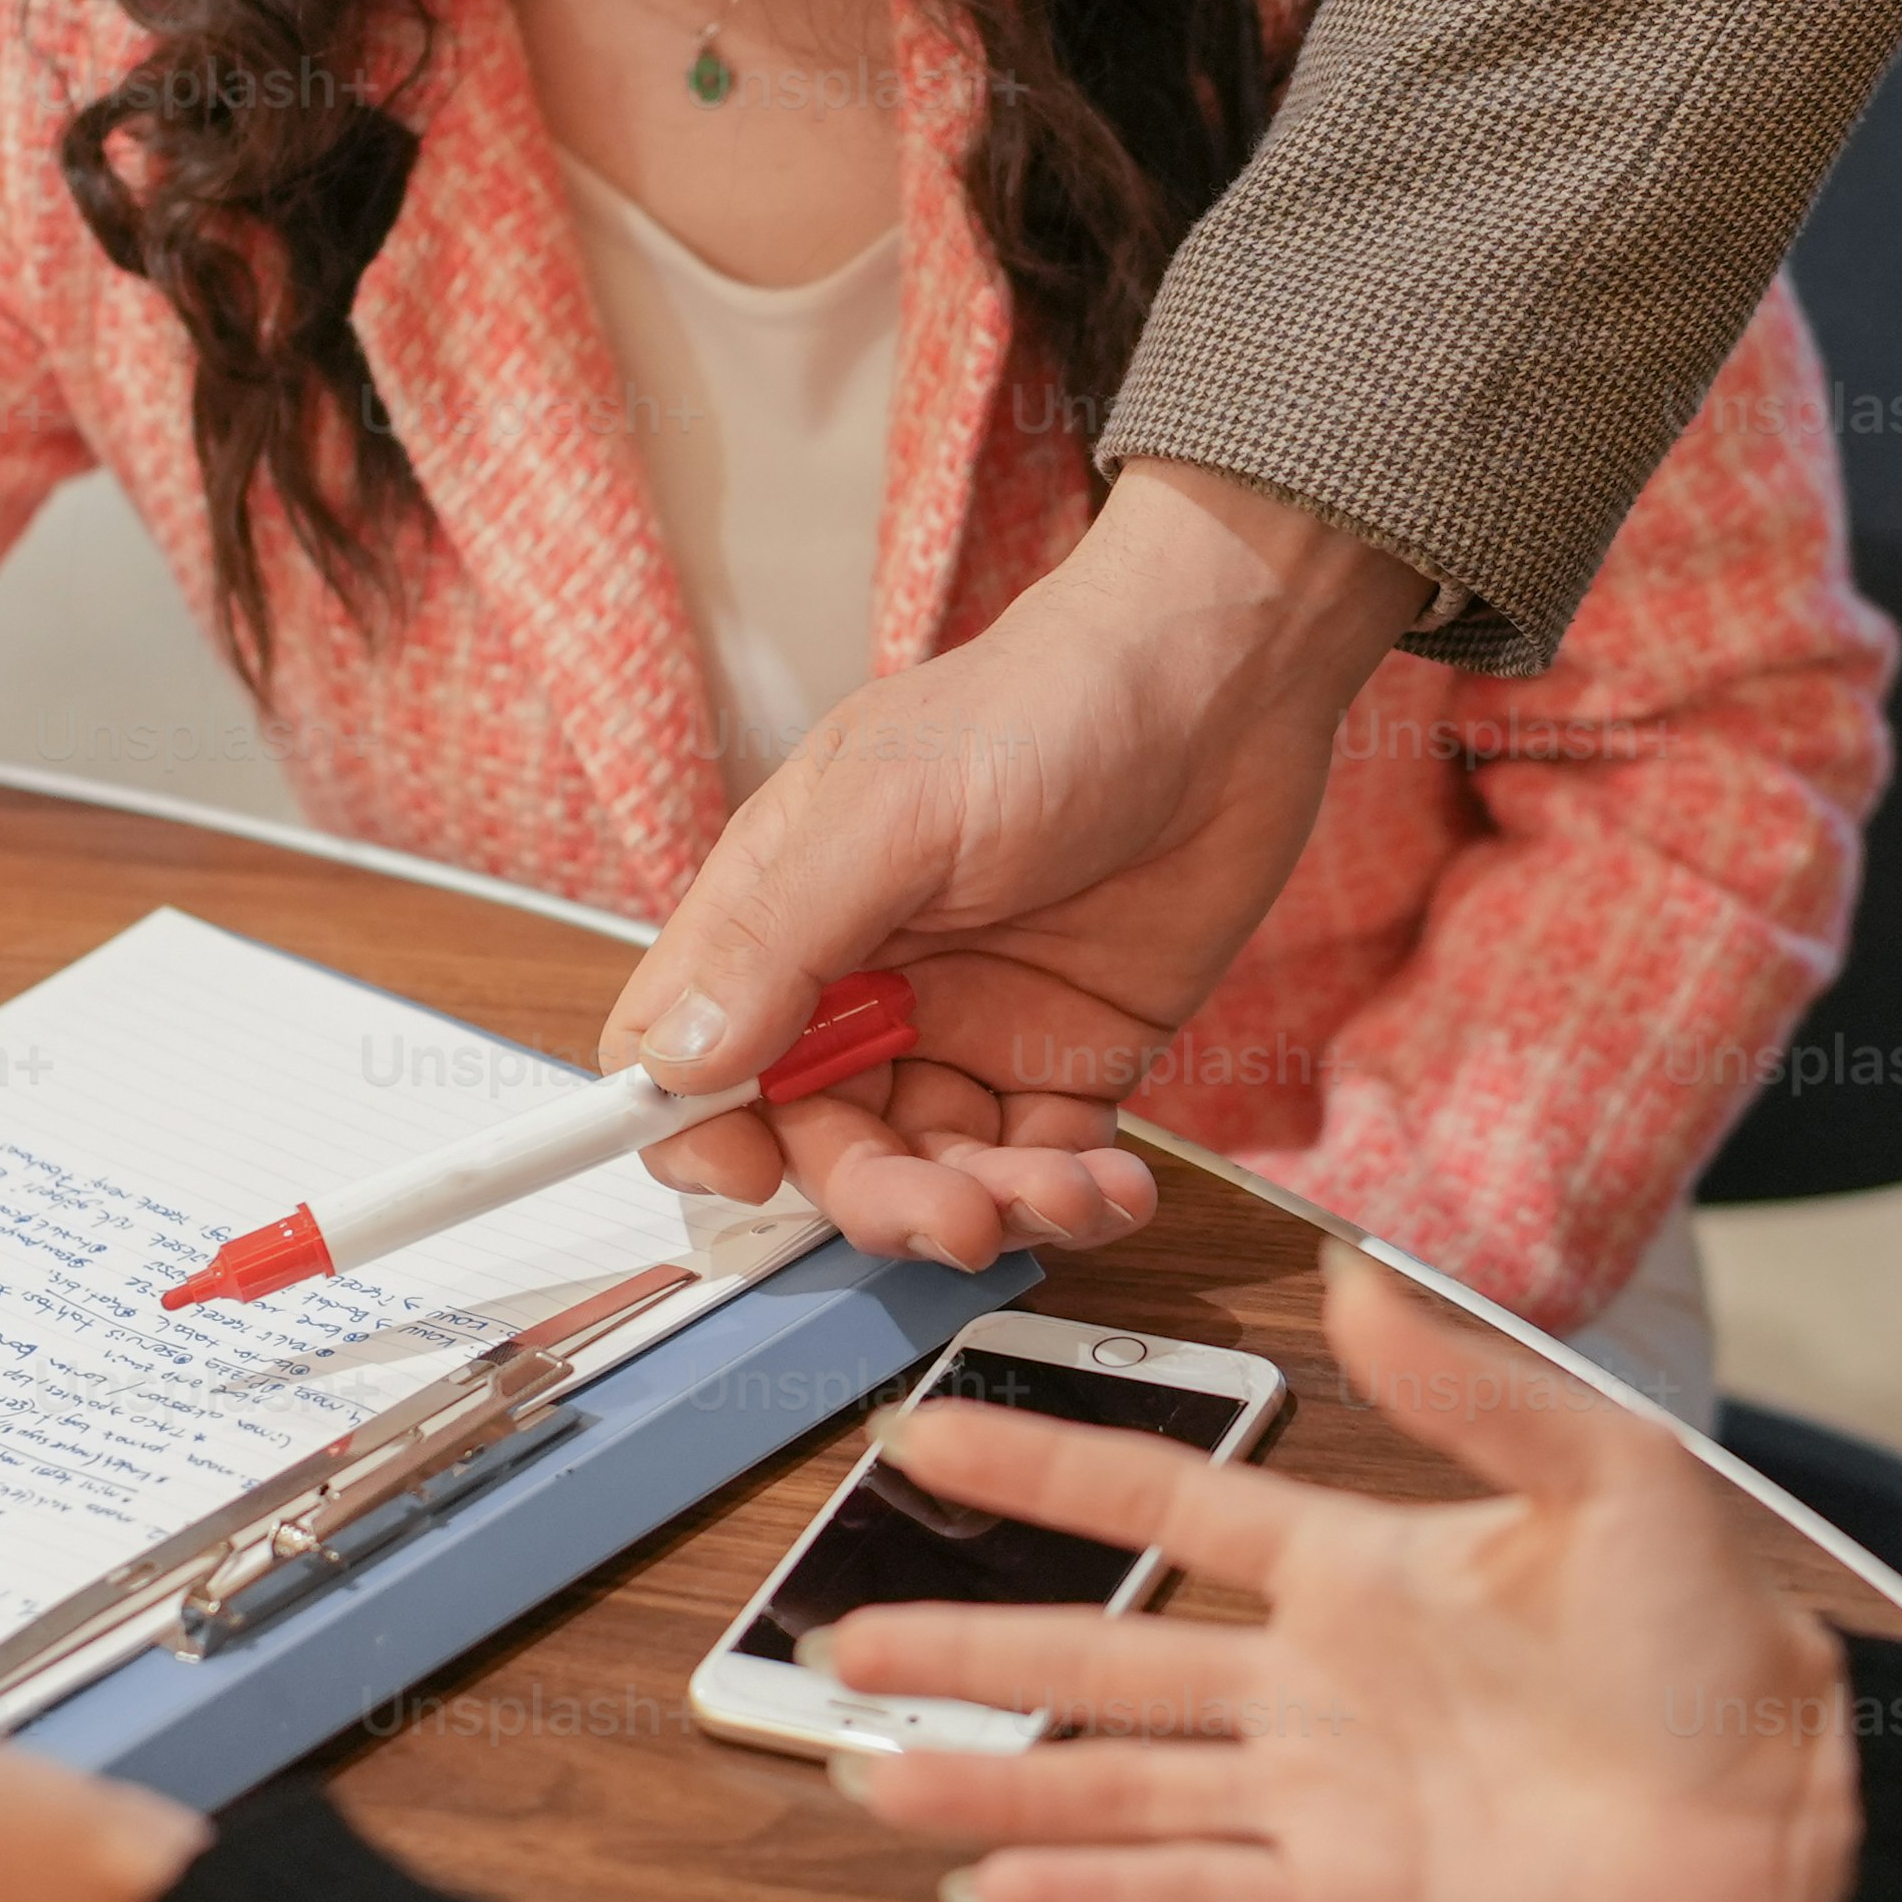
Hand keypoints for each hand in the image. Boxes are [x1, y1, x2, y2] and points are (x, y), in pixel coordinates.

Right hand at [609, 461, 1423, 1271]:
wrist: (1223, 687)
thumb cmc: (1047, 706)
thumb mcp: (890, 809)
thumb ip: (778, 937)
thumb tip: (678, 1058)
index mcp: (785, 915)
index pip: (683, 1054)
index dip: (696, 1129)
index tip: (749, 1173)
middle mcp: (863, 985)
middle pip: (816, 1141)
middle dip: (875, 1197)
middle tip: (949, 1214)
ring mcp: (966, 1028)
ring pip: (932, 1172)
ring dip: (984, 1210)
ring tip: (1058, 1196)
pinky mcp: (1066, 1055)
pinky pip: (1044, 1167)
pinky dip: (1074, 1198)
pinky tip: (1110, 1187)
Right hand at [816, 1246, 1862, 1901]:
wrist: (1793, 1791)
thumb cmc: (1718, 1629)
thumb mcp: (1605, 1469)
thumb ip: (1471, 1383)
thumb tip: (1356, 1274)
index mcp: (1359, 1562)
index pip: (1164, 1500)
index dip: (1047, 1463)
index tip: (927, 1432)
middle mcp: (1314, 1678)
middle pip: (1101, 1655)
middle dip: (970, 1642)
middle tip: (843, 1634)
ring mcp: (1323, 1790)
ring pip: (1120, 1781)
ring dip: (998, 1783)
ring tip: (872, 1774)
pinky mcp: (1354, 1893)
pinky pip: (1196, 1888)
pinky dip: (1094, 1894)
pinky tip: (994, 1895)